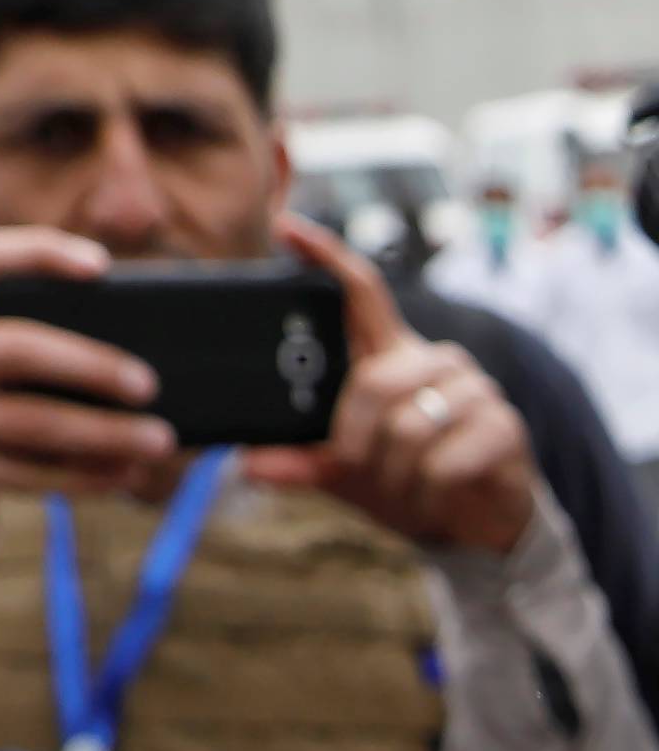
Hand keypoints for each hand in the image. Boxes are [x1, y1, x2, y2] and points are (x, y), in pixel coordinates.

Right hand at [0, 225, 177, 553]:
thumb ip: (12, 328)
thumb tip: (128, 336)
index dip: (38, 252)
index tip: (103, 267)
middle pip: (14, 346)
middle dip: (92, 365)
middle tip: (149, 384)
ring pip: (26, 420)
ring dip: (101, 433)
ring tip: (155, 441)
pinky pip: (20, 472)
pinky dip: (77, 476)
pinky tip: (118, 475)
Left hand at [248, 214, 537, 556]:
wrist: (474, 523)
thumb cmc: (407, 482)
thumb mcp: (347, 475)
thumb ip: (304, 464)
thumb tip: (249, 463)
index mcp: (392, 356)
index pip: (360, 293)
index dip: (327, 257)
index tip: (287, 227)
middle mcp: (433, 359)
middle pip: (373, 383)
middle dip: (354, 445)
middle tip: (359, 475)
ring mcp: (473, 388)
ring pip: (408, 428)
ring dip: (394, 478)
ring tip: (404, 491)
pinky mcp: (502, 425)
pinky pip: (443, 462)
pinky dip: (428, 494)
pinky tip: (437, 497)